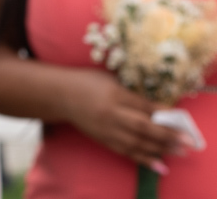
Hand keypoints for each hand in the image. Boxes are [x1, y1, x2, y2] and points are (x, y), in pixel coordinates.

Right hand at [62, 69, 185, 168]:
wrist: (58, 95)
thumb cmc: (86, 82)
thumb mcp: (110, 80)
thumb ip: (132, 95)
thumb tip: (157, 110)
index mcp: (113, 95)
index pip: (143, 107)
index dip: (163, 114)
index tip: (180, 120)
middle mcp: (111, 114)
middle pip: (143, 128)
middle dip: (167, 136)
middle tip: (186, 143)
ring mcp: (106, 129)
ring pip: (137, 143)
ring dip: (159, 149)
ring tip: (177, 152)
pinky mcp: (103, 139)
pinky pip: (126, 152)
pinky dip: (144, 159)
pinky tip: (159, 164)